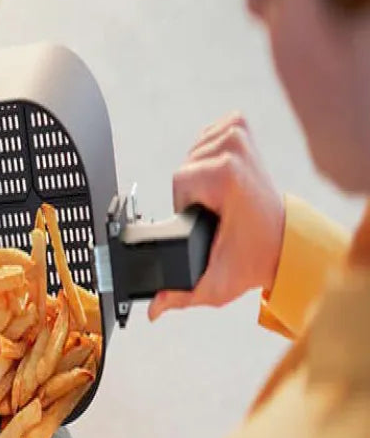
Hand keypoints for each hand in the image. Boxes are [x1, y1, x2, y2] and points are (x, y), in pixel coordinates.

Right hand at [148, 114, 284, 319]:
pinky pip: (209, 136)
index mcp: (225, 175)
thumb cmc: (252, 256)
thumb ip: (180, 296)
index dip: (186, 205)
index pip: (180, 181)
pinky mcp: (240, 129)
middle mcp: (234, 149)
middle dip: (193, 192)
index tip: (208, 219)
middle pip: (185, 166)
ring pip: (194, 152)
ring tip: (222, 197)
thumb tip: (154, 309)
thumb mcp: (215, 281)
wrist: (283, 241)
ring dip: (201, 174)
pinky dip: (210, 155)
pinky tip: (222, 176)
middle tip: (217, 211)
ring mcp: (240, 135)